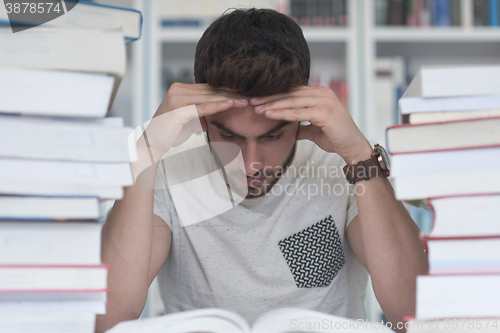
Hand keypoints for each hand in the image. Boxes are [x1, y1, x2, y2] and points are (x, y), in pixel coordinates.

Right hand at [145, 83, 247, 159]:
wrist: (153, 144)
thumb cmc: (171, 132)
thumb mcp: (191, 118)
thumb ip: (203, 111)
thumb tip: (222, 109)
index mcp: (181, 88)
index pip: (208, 88)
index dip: (227, 90)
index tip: (244, 94)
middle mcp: (178, 89)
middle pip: (210, 90)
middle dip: (231, 93)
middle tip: (251, 95)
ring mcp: (177, 98)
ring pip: (208, 97)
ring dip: (229, 98)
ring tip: (245, 100)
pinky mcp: (178, 109)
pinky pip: (202, 107)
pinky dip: (217, 106)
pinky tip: (231, 104)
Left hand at [249, 85, 372, 164]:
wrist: (353, 147)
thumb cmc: (336, 137)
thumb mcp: (314, 129)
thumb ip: (301, 125)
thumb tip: (289, 129)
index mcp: (319, 93)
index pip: (292, 91)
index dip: (274, 95)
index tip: (257, 99)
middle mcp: (322, 93)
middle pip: (289, 93)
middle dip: (268, 97)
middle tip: (250, 100)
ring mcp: (324, 101)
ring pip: (292, 101)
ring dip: (272, 104)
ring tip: (255, 108)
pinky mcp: (325, 112)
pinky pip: (298, 112)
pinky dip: (282, 113)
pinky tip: (269, 114)